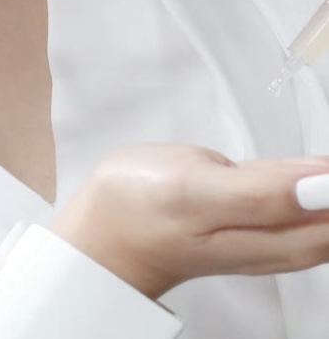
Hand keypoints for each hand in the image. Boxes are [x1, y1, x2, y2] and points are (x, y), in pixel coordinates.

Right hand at [49, 143, 328, 299]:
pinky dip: (313, 188)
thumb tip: (320, 186)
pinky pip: (298, 209)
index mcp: (268, 238)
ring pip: (317, 218)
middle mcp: (272, 242)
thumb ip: (261, 191)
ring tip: (326, 163)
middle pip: (327, 224)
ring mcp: (260, 231)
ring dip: (324, 187)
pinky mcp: (244, 217)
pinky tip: (315, 173)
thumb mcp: (195, 191)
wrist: (100, 231)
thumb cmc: (138, 211)